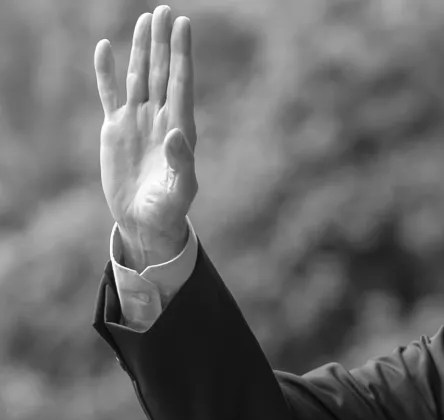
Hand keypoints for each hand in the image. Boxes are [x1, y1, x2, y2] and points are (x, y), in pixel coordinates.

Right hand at [95, 5, 197, 270]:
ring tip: (145, 20)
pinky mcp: (115, 128)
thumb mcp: (181, 190)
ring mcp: (137, 120)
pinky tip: (105, 48)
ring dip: (141, 49)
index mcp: (180, 128)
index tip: (184, 25)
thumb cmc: (170, 209)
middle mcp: (160, 117)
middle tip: (165, 10)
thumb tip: (176, 133)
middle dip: (163, 42)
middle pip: (162, 71)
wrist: (146, 221)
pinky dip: (106, 72)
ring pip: (139, 76)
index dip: (182, 53)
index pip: (181, 82)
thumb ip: (182, 162)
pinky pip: (110, 93)